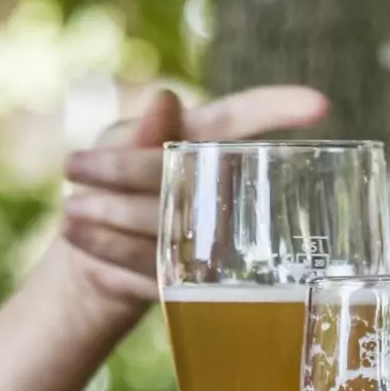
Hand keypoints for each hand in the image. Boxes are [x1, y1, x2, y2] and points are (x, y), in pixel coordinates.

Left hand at [52, 84, 332, 311]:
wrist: (93, 260)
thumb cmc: (115, 180)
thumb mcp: (116, 145)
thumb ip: (138, 134)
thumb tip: (165, 103)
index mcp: (208, 142)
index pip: (247, 120)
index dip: (281, 109)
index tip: (320, 105)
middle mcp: (221, 195)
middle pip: (181, 179)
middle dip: (122, 171)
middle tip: (71, 166)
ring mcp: (210, 246)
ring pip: (163, 229)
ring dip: (109, 219)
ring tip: (69, 209)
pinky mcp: (186, 287)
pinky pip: (148, 271)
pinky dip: (107, 252)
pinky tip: (78, 237)